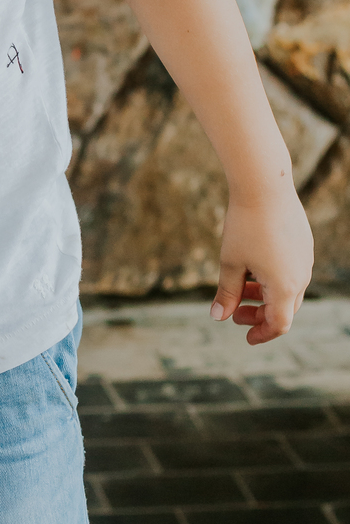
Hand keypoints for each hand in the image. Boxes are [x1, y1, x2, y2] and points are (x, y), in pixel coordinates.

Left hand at [211, 186, 313, 343]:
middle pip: (285, 308)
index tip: (246, 337)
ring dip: (265, 295)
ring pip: (288, 288)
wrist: (264, 186)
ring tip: (241, 287)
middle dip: (260, 314)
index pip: (278, 324)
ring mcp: (306, 259)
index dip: (262, 334)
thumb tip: (218, 317)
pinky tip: (253, 265)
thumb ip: (227, 292)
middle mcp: (302, 275)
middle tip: (235, 312)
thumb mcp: (230, 262)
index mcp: (285, 287)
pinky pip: (292, 270)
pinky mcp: (304, 244)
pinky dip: (273, 278)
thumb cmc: (244, 226)